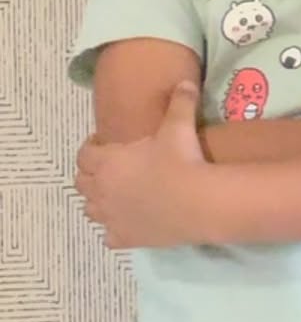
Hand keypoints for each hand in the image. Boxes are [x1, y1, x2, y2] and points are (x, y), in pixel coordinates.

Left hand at [75, 83, 208, 247]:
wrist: (198, 202)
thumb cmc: (181, 161)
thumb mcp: (179, 125)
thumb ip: (179, 101)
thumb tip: (185, 83)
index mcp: (106, 162)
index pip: (83, 153)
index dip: (91, 146)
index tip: (104, 142)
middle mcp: (101, 190)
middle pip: (81, 182)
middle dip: (91, 173)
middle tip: (111, 167)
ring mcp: (111, 217)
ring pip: (90, 210)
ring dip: (98, 201)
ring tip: (117, 194)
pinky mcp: (125, 238)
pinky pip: (108, 237)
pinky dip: (114, 229)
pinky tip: (128, 222)